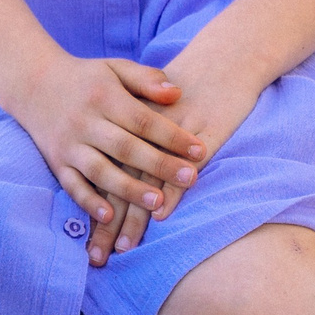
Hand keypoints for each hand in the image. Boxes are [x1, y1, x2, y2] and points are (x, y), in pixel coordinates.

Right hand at [4, 54, 205, 244]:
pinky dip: (88, 203)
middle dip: (160, 165)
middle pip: (126, 148)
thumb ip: (147, 78)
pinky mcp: (56, 163)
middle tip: (191, 178)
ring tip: (157, 203)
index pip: (143, 119)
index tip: (200, 151)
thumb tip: (178, 92)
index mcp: (105, 97)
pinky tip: (109, 217)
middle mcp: (85, 122)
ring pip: (100, 171)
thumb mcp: (115, 68)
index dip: (172, 136)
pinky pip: (72, 186)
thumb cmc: (87, 78)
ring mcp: (69, 145)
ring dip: (128, 189)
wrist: (33, 83)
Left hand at [89, 42, 269, 261]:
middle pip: (119, 181)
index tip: (87, 237)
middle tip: (99, 256)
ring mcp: (174, 134)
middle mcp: (144, 130)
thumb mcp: (149, 95)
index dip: (94, 205)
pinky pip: (182, 167)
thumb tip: (111, 164)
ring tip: (125, 248)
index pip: (105, 170)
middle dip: (109, 222)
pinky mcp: (202, 134)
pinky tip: (161, 215)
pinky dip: (171, 191)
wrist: (227, 58)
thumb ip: (130, 126)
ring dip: (136, 216)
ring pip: (147, 180)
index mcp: (126, 119)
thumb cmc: (189, 81)